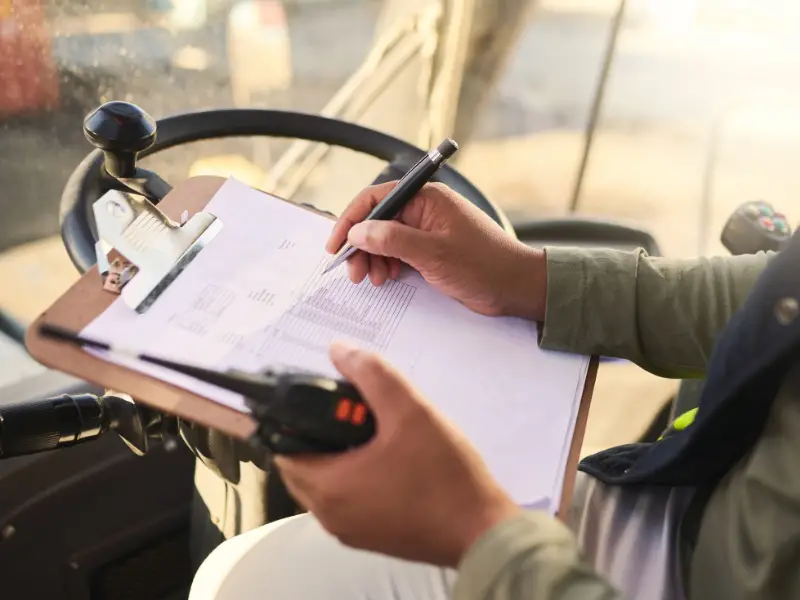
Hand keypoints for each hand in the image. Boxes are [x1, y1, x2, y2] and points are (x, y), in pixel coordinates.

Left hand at [274, 342, 520, 567]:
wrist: (482, 531)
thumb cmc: (443, 473)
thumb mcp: (409, 411)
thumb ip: (371, 373)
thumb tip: (338, 350)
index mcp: (327, 488)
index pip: (282, 447)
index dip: (291, 417)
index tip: (312, 397)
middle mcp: (329, 516)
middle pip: (301, 465)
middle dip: (315, 434)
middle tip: (347, 408)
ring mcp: (350, 531)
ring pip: (324, 483)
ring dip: (335, 454)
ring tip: (369, 428)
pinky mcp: (372, 537)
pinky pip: (347, 500)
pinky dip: (352, 476)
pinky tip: (385, 457)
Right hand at [326, 181, 546, 319]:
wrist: (516, 287)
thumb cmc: (485, 265)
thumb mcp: (433, 253)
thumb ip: (392, 239)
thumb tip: (358, 231)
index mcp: (427, 198)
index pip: (376, 199)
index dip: (350, 221)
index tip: (336, 245)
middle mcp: (425, 210)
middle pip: (377, 221)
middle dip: (361, 246)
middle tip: (354, 272)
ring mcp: (427, 230)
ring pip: (385, 239)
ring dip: (373, 258)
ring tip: (373, 279)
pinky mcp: (431, 250)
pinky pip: (399, 252)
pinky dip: (388, 265)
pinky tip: (387, 278)